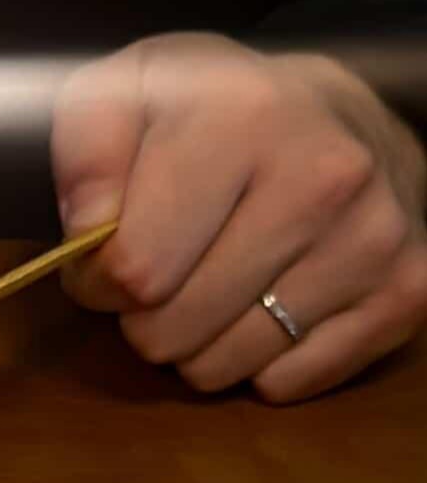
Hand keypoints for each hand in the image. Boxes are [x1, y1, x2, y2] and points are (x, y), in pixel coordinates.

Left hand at [52, 34, 426, 402]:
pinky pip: (282, 385)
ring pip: (221, 368)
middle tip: (167, 272)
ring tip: (216, 283)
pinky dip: (258, 364)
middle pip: (171, 331)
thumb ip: (87, 153)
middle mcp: (325, 177)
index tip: (110, 258)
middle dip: (144, 317)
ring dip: (197, 344)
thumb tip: (88, 233)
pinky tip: (266, 303)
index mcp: (247, 118)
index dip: (99, 279)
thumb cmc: (214, 117)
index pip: (132, 269)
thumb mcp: (131, 97)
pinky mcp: (404, 296)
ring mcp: (373, 241)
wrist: (337, 121)